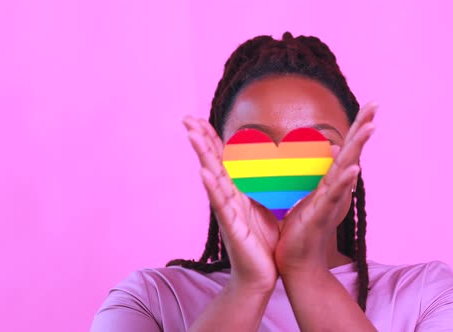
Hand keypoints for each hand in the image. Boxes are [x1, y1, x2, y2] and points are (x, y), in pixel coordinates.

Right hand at [183, 116, 279, 292]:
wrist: (260, 276)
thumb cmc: (262, 243)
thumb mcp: (264, 208)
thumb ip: (260, 188)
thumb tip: (266, 168)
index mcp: (237, 193)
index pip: (222, 160)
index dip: (211, 139)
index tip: (201, 118)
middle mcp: (227, 199)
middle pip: (212, 163)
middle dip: (200, 139)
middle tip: (186, 117)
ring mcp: (226, 212)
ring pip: (213, 178)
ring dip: (202, 156)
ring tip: (192, 134)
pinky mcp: (231, 228)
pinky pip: (220, 205)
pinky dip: (212, 188)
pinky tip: (204, 173)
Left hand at [274, 103, 376, 274]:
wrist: (297, 261)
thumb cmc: (304, 227)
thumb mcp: (314, 192)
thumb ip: (326, 170)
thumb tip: (334, 145)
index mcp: (331, 181)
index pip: (347, 149)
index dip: (358, 126)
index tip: (370, 104)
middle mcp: (335, 189)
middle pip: (352, 153)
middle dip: (363, 128)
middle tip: (376, 104)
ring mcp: (330, 202)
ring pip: (346, 171)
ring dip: (358, 149)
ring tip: (370, 128)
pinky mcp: (321, 217)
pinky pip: (333, 197)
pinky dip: (344, 183)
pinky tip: (354, 169)